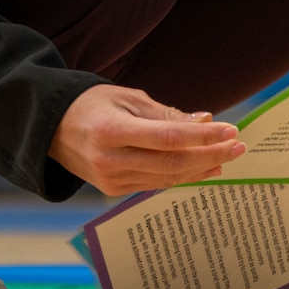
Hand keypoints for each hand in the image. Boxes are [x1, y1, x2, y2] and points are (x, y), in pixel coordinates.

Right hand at [50, 84, 243, 194]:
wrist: (50, 128)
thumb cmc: (91, 104)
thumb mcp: (127, 98)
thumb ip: (166, 113)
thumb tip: (205, 122)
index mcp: (111, 130)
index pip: (168, 138)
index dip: (203, 137)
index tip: (231, 130)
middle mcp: (109, 159)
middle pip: (172, 162)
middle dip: (210, 154)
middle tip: (238, 146)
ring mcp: (110, 179)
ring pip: (167, 177)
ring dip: (201, 168)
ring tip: (227, 157)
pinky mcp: (112, 190)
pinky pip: (155, 184)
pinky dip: (181, 176)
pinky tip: (202, 168)